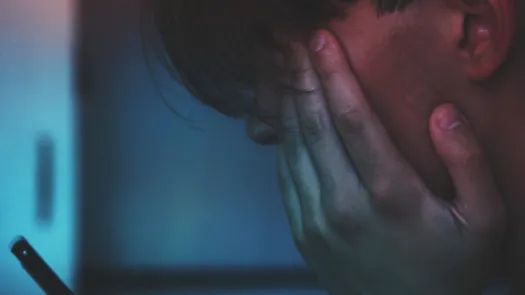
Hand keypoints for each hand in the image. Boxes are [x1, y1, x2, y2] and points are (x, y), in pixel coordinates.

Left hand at [277, 30, 506, 294]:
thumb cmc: (449, 270)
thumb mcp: (484, 221)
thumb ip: (468, 164)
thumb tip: (443, 114)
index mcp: (389, 195)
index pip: (352, 119)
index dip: (335, 75)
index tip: (322, 41)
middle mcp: (343, 204)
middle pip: (315, 127)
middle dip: (305, 79)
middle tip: (295, 46)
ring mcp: (316, 220)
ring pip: (294, 148)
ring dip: (290, 105)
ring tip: (287, 71)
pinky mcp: (302, 231)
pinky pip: (286, 176)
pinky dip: (284, 141)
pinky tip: (287, 119)